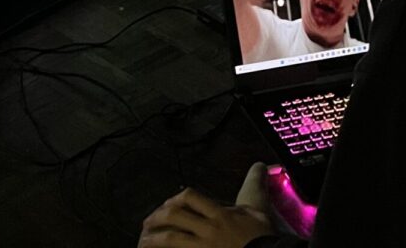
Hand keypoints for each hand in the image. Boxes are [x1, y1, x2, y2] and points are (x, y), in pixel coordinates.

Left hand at [138, 186, 275, 246]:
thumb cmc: (262, 237)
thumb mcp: (259, 207)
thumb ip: (255, 184)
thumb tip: (260, 165)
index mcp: (219, 214)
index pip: (190, 197)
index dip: (175, 199)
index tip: (169, 204)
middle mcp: (209, 229)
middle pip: (176, 217)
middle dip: (158, 218)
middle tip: (148, 223)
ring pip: (172, 240)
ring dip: (154, 239)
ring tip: (143, 242)